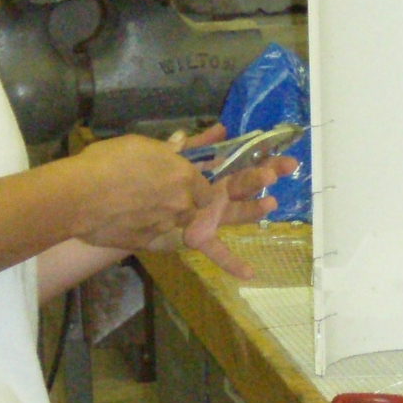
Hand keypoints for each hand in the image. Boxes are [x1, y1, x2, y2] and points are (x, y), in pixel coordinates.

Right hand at [67, 133, 214, 251]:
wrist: (79, 195)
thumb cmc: (108, 160)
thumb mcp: (137, 144)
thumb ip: (164, 148)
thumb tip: (181, 140)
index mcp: (183, 176)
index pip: (206, 191)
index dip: (195, 189)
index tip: (181, 186)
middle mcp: (179, 204)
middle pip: (191, 211)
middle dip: (180, 206)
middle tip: (158, 197)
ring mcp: (163, 226)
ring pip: (172, 226)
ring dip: (163, 220)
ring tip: (140, 210)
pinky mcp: (144, 243)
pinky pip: (154, 239)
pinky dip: (146, 233)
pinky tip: (129, 224)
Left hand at [149, 124, 298, 278]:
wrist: (114, 201)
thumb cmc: (141, 173)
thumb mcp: (168, 153)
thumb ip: (194, 145)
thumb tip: (221, 129)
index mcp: (210, 172)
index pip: (240, 162)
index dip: (261, 157)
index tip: (280, 153)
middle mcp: (213, 193)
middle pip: (243, 183)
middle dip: (265, 173)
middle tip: (288, 165)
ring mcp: (208, 216)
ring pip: (236, 211)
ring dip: (253, 207)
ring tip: (271, 202)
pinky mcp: (197, 236)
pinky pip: (215, 250)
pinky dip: (231, 261)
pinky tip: (250, 273)